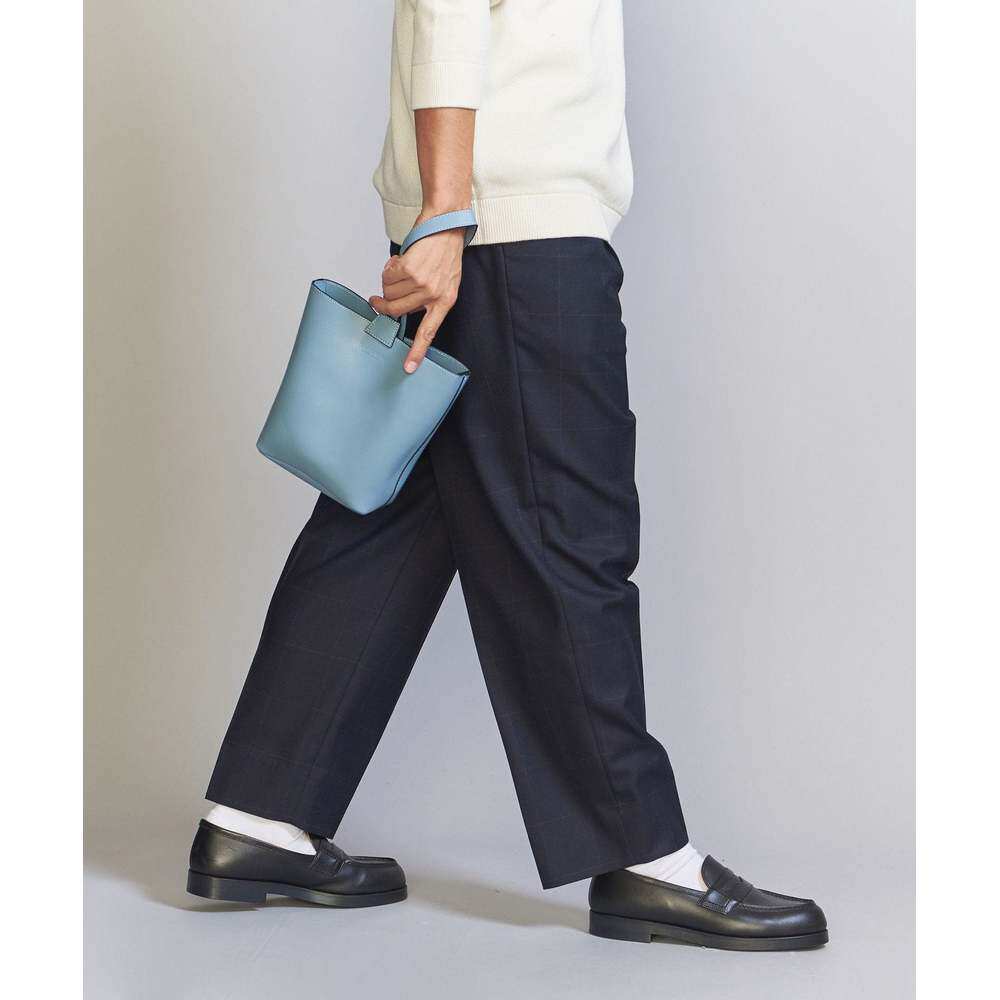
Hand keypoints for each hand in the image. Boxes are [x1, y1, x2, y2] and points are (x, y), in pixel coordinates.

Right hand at [369, 224, 464, 372]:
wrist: (447, 222)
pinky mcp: (411, 268)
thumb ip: (428, 297)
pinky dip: (388, 268)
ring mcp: (422, 282)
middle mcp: (434, 294)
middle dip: (382, 305)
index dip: (417, 351)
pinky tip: (400, 261)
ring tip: (400, 269)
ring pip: (389, 292)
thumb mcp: (445, 281)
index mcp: (445, 301)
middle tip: (375, 301)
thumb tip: (402, 307)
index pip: (429, 332)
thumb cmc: (445, 251)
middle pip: (397, 311)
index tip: (408, 368)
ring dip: (388, 281)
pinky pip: (387, 276)